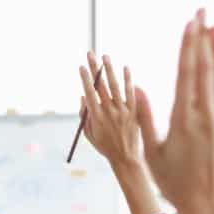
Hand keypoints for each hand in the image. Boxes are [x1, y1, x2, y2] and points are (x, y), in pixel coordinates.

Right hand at [79, 52, 140, 168]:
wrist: (125, 158)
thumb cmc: (105, 146)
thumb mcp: (89, 134)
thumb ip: (84, 116)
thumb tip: (83, 96)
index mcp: (96, 118)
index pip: (89, 93)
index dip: (85, 79)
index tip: (81, 67)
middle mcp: (109, 112)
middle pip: (100, 86)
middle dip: (94, 68)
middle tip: (90, 54)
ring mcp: (122, 111)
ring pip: (115, 86)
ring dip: (109, 69)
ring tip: (105, 56)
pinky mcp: (133, 112)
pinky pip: (131, 93)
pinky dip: (128, 80)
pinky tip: (126, 68)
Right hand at [136, 10, 213, 213]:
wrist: (210, 206)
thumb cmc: (175, 184)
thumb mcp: (152, 153)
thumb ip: (145, 118)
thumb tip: (137, 88)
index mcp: (182, 119)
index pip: (186, 73)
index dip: (187, 45)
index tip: (189, 23)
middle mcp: (205, 115)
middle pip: (204, 68)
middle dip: (203, 37)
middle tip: (203, 11)